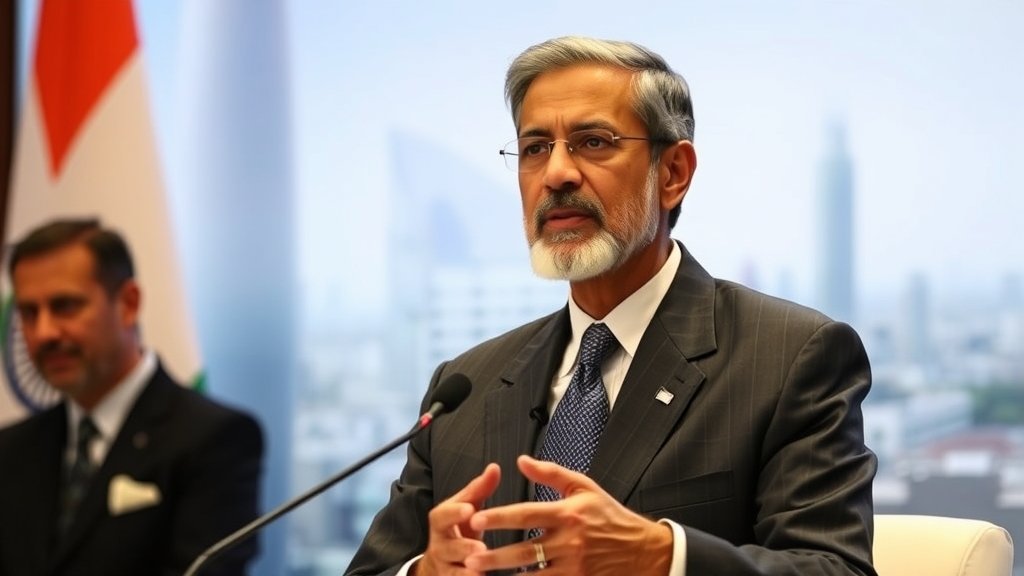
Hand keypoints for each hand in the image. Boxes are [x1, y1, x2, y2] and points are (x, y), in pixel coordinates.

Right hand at [413, 463, 501, 575]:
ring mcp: (444, 565)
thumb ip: (479, 490)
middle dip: (463, 547)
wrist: (440, 561)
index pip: (444, 515)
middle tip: (480, 548)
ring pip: (452, 570)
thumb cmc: (459, 527)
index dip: (455, 513)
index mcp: (442, 521)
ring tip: (481, 572)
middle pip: (448, 546)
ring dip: (467, 571)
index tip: (469, 510)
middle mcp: (440, 544)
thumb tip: (495, 467)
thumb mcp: (467, 508)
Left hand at [463, 456, 672, 574]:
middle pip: (524, 550)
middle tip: (468, 557)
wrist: (643, 551)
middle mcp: (570, 541)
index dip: (500, 517)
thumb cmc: (610, 516)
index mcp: (569, 513)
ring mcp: (574, 566)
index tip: (477, 520)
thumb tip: (521, 461)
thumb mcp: (584, 487)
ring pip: (532, 574)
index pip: (527, 514)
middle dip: (494, 556)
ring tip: (480, 574)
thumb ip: (550, 473)